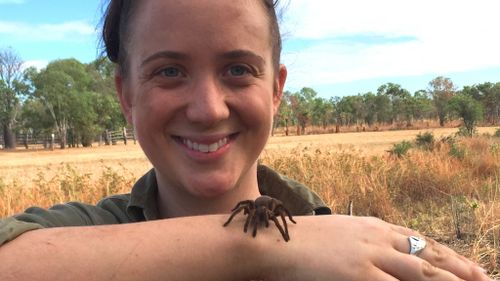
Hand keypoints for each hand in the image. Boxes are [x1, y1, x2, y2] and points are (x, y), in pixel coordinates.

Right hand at [265, 215, 490, 280]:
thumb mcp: (337, 235)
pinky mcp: (357, 274)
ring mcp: (369, 256)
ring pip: (420, 271)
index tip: (466, 265)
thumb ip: (361, 243)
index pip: (418, 240)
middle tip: (484, 277)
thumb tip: (378, 254)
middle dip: (459, 267)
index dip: (445, 254)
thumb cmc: (300, 239)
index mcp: (371, 227)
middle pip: (427, 254)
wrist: (272, 240)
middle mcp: (376, 237)